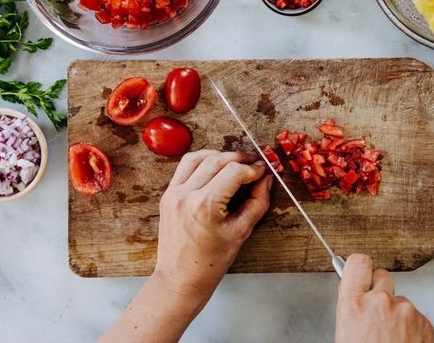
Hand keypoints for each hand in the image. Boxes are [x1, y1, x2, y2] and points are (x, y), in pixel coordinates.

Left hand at [155, 150, 272, 299]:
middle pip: (217, 160)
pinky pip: (184, 167)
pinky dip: (201, 161)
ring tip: (235, 161)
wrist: (181, 278)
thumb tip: (266, 180)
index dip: (253, 168)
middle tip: (255, 162)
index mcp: (205, 206)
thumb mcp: (241, 232)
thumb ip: (257, 202)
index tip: (264, 170)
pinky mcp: (168, 195)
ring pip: (198, 157)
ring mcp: (174, 194)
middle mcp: (186, 195)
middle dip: (239, 158)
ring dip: (219, 155)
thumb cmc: (210, 262)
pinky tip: (215, 166)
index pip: (234, 172)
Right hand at [335, 254, 433, 342]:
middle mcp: (381, 302)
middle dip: (379, 289)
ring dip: (396, 312)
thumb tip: (353, 292)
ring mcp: (406, 311)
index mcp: (354, 305)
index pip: (358, 263)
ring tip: (389, 338)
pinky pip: (415, 315)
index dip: (358, 267)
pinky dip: (410, 326)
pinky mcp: (425, 323)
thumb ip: (351, 306)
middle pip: (382, 276)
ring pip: (400, 299)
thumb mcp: (345, 332)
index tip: (359, 272)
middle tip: (374, 310)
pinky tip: (402, 342)